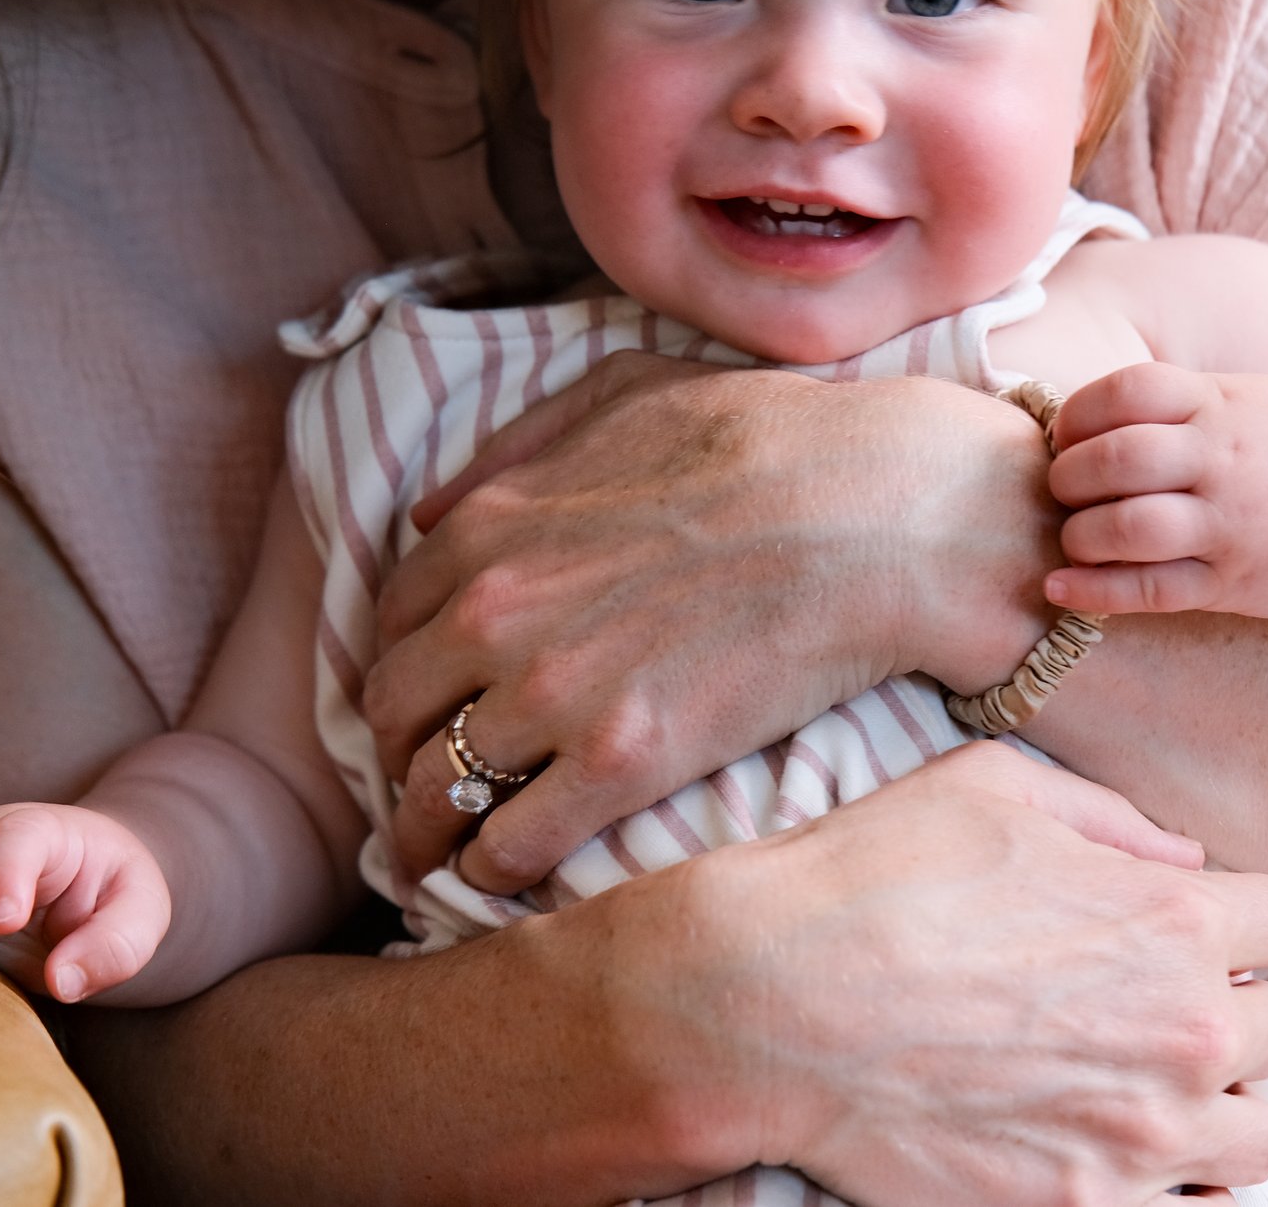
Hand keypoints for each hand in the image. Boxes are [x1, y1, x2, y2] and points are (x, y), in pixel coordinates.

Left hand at [363, 353, 1058, 894]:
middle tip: (424, 784)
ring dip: (430, 828)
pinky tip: (503, 875)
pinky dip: (491, 868)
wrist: (875, 510)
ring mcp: (554, 693)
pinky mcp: (622, 763)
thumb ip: (517, 447)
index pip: (393, 624)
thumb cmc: (765, 437)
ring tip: (443, 853)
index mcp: (490, 529)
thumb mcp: (622, 392)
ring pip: (438, 790)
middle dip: (399, 754)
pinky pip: (512, 843)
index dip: (405, 667)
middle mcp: (497, 614)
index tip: (428, 700)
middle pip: (395, 712)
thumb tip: (434, 511)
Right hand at [627, 743, 1267, 1203]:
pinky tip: (1119, 1147)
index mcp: (1173, 919)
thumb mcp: (991, 789)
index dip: (1233, 914)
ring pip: (1260, 1131)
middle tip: (1148, 1002)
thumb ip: (1110, 817)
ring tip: (1145, 1085)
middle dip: (1227, 1005)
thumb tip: (1182, 855)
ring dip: (1217, 1102)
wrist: (767, 1007)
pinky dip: (1177, 1182)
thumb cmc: (870, 879)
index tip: (1183, 924)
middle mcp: (1182, 1031)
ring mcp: (1140, 1134)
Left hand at [1045, 361, 1267, 617]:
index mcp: (1219, 405)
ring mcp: (1230, 524)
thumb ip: (1171, 405)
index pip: (1129, 391)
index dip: (1078, 413)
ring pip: (1131, 527)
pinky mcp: (1233, 582)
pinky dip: (1096, 593)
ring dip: (1080, 534)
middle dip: (1068, 475)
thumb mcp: (1241, 398)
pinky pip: (1153, 590)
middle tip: (1062, 488)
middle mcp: (1223, 461)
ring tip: (1074, 537)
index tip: (1065, 433)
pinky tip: (1060, 588)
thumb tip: (1074, 420)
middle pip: (1119, 459)